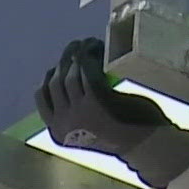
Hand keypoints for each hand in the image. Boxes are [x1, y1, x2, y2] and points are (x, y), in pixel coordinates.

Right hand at [35, 38, 188, 188]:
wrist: (147, 145)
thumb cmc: (121, 133)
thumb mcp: (87, 127)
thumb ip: (74, 110)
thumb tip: (68, 77)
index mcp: (58, 132)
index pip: (41, 96)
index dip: (50, 76)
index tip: (62, 64)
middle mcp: (64, 124)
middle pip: (55, 82)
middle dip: (65, 59)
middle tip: (76, 46)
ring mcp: (79, 113)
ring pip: (70, 75)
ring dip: (78, 53)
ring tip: (89, 43)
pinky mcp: (97, 102)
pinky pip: (88, 72)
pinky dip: (91, 56)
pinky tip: (97, 48)